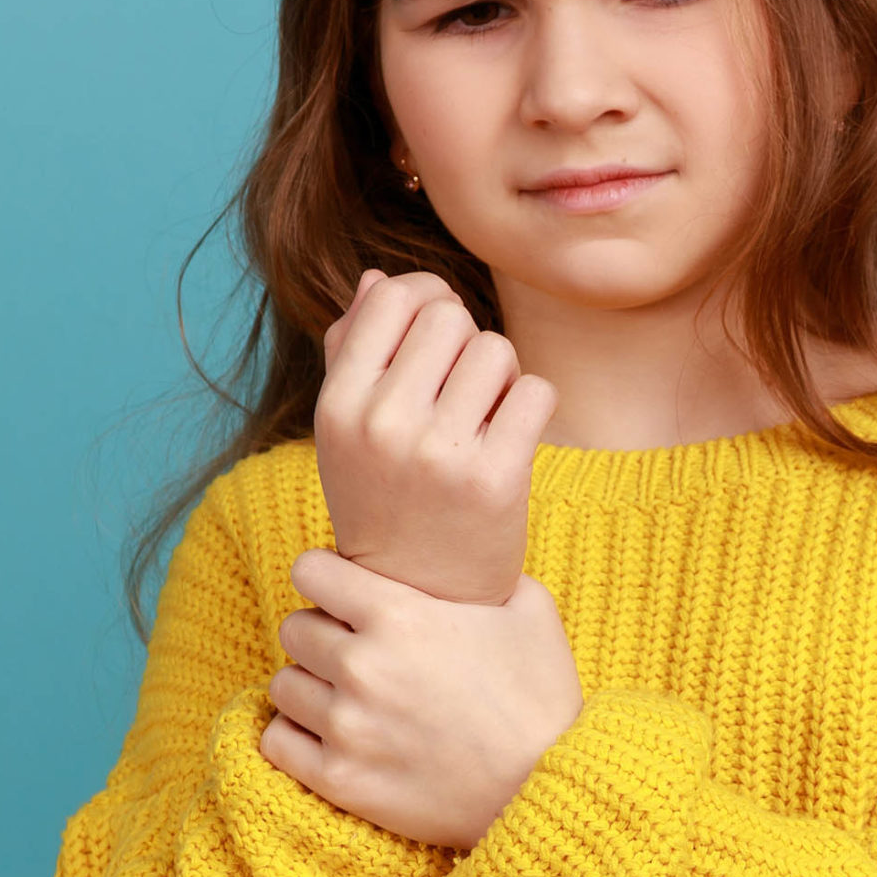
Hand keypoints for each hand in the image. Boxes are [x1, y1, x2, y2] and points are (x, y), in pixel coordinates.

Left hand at [260, 549, 584, 849]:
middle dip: (321, 634)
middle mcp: (362, 666)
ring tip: (346, 697)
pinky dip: (296, 736)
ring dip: (310, 687)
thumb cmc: (543, 700)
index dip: (327, 577)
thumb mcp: (532, 611)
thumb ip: (487, 572)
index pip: (309, 571)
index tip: (344, 594)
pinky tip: (330, 736)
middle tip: (354, 651)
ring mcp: (346, 726)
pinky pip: (276, 742)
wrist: (547, 792)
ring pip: (283, 685)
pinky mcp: (340, 780)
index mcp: (399, 615)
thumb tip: (467, 555)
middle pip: (293, 629)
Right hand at [313, 269, 558, 606]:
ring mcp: (439, 454)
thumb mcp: (347, 431)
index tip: (437, 337)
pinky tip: (512, 437)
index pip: (395, 297)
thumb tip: (378, 279)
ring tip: (485, 417)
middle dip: (466, 342)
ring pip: (497, 350)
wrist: (420, 597)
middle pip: (451, 318)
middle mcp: (382, 425)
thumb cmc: (385, 498)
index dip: (428, 301)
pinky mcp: (496, 480)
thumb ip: (353, 349)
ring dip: (502, 376)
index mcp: (339, 405)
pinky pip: (537, 391)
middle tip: (463, 389)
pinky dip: (533, 406)